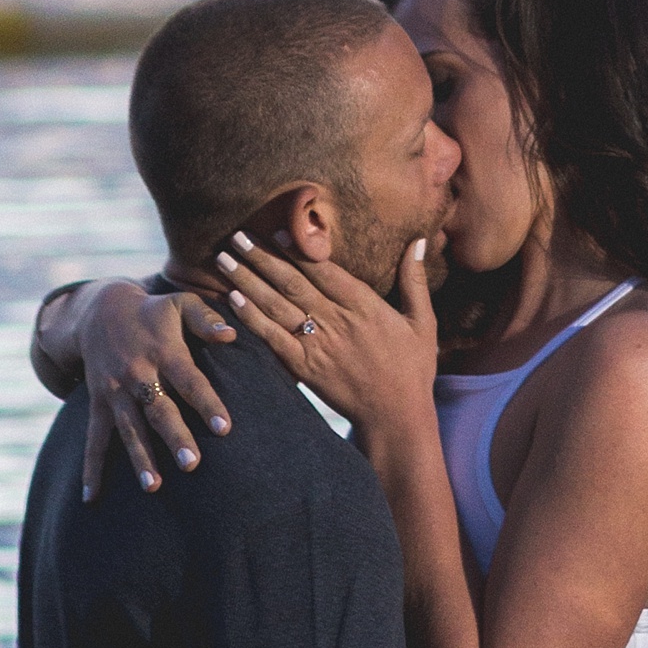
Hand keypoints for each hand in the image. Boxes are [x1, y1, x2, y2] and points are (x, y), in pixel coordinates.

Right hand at [67, 283, 237, 502]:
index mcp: (163, 351)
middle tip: (192, 464)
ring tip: (154, 487)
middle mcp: (138, 373)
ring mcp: (115, 391)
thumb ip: (206, 319)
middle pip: (158, 409)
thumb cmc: (153, 312)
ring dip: (140, 458)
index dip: (207, 403)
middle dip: (174, 437)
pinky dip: (92, 468)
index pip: (189, 380)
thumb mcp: (179, 304)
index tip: (225, 428)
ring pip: (129, 428)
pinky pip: (94, 438)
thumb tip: (231, 335)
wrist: (99, 310)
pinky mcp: (98, 403)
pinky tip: (92, 497)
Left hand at [213, 233, 437, 445]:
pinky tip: (232, 300)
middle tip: (236, 236)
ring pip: (277, 306)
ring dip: (248, 281)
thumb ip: (414, 281)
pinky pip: (273, 339)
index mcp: (366, 306)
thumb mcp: (423, 322)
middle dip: (262, 257)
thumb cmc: (413, 369)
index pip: (325, 270)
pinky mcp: (305, 368)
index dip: (297, 249)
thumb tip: (419, 241)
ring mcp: (319, 345)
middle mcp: (338, 321)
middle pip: (293, 283)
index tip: (274, 230)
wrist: (396, 418)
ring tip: (224, 260)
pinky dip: (252, 319)